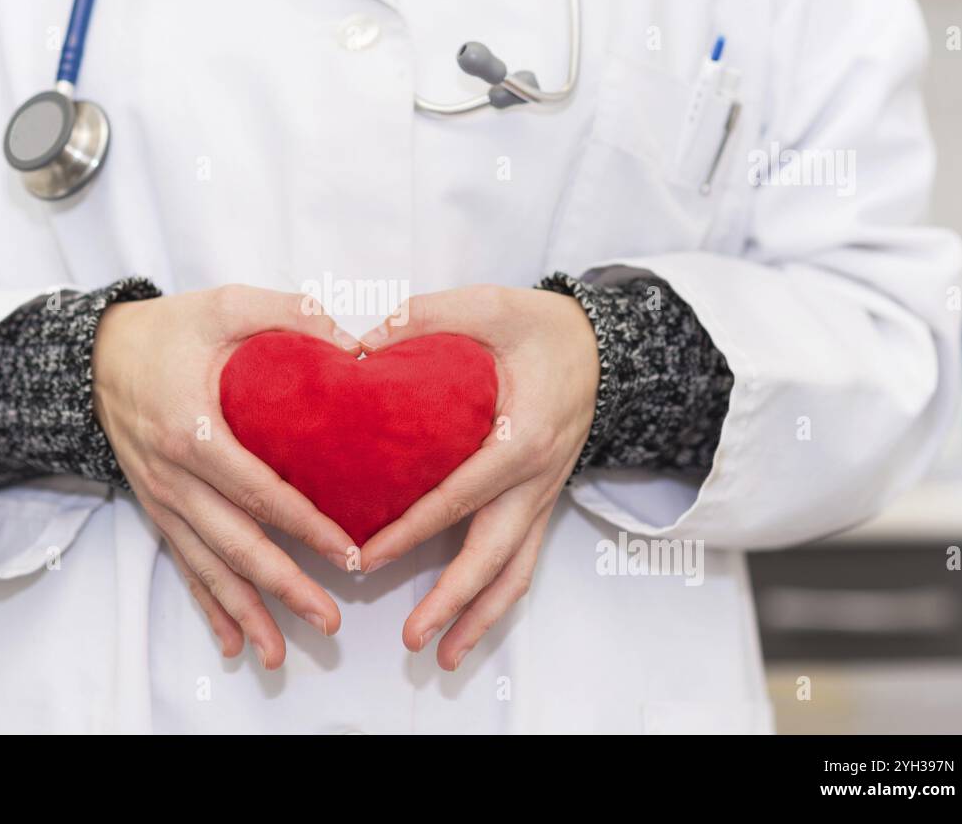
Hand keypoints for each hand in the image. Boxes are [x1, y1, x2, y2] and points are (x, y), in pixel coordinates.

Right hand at [93, 284, 360, 668]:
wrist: (93, 353)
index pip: (259, 490)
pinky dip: (207, 604)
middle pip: (234, 543)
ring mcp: (161, 497)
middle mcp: (173, 476)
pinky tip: (231, 640)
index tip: (350, 553)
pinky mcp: (156, 506)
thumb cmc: (168, 330)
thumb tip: (357, 343)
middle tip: (329, 621)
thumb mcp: (225, 305)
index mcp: (193, 430)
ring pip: (207, 566)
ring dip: (245, 611)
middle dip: (283, 587)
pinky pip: (183, 563)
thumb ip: (291, 315)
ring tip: (279, 653)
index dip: (306, 525)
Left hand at [358, 285, 598, 670]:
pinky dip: (497, 597)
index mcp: (521, 436)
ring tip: (443, 656)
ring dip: (480, 617)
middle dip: (452, 601)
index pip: (459, 496)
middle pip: (495, 556)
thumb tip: (358, 345)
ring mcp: (542, 496)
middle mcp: (536, 478)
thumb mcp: (488, 305)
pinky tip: (468, 622)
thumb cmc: (541, 327)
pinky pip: (521, 560)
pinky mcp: (540, 502)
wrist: (603, 347)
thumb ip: (423, 318)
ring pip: (515, 572)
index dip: (411, 531)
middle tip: (412, 637)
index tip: (367, 556)